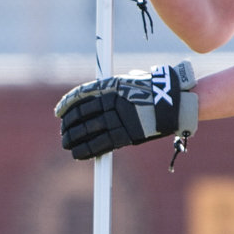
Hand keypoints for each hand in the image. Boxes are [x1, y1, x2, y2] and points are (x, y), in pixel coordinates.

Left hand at [56, 61, 199, 159]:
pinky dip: (86, 150)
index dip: (67, 104)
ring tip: (66, 144)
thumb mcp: (134, 80)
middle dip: (68, 124)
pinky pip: (100, 144)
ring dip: (73, 138)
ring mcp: (116, 118)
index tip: (59, 112)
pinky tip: (77, 153)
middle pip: (80, 113)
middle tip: (63, 132)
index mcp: (110, 85)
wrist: (174, 102)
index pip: (81, 94)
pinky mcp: (124, 135)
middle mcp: (109, 101)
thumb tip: (112, 88)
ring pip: (86, 130)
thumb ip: (120, 85)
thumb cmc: (156, 90)